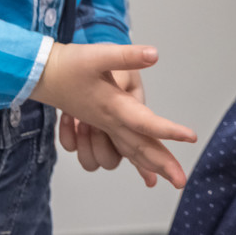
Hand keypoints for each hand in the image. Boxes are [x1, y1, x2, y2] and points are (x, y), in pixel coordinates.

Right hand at [31, 43, 193, 188]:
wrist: (44, 75)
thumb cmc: (70, 65)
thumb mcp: (98, 55)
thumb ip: (126, 56)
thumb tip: (154, 54)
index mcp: (113, 107)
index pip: (145, 124)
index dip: (169, 130)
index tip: (191, 137)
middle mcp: (110, 122)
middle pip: (140, 149)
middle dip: (162, 165)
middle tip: (181, 181)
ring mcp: (105, 126)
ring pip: (130, 152)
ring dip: (147, 164)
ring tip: (166, 176)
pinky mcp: (101, 125)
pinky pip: (120, 149)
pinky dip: (133, 160)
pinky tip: (144, 169)